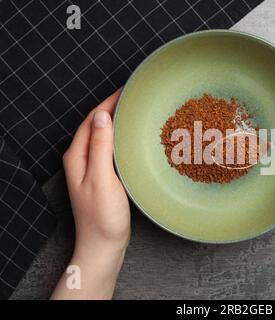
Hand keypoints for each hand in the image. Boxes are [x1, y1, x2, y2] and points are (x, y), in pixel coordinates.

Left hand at [52, 90, 129, 298]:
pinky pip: (110, 149)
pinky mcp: (102, 176)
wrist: (103, 244)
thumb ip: (100, 146)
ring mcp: (91, 168)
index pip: (92, 120)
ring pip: (104, 137)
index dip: (108, 103)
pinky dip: (121, 139)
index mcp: (77, 156)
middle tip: (134, 98)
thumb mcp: (101, 178)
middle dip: (113, 108)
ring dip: (117, 123)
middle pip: (96, 125)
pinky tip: (133, 139)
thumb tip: (102, 115)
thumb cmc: (102, 216)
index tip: (126, 90)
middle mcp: (81, 159)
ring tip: (136, 112)